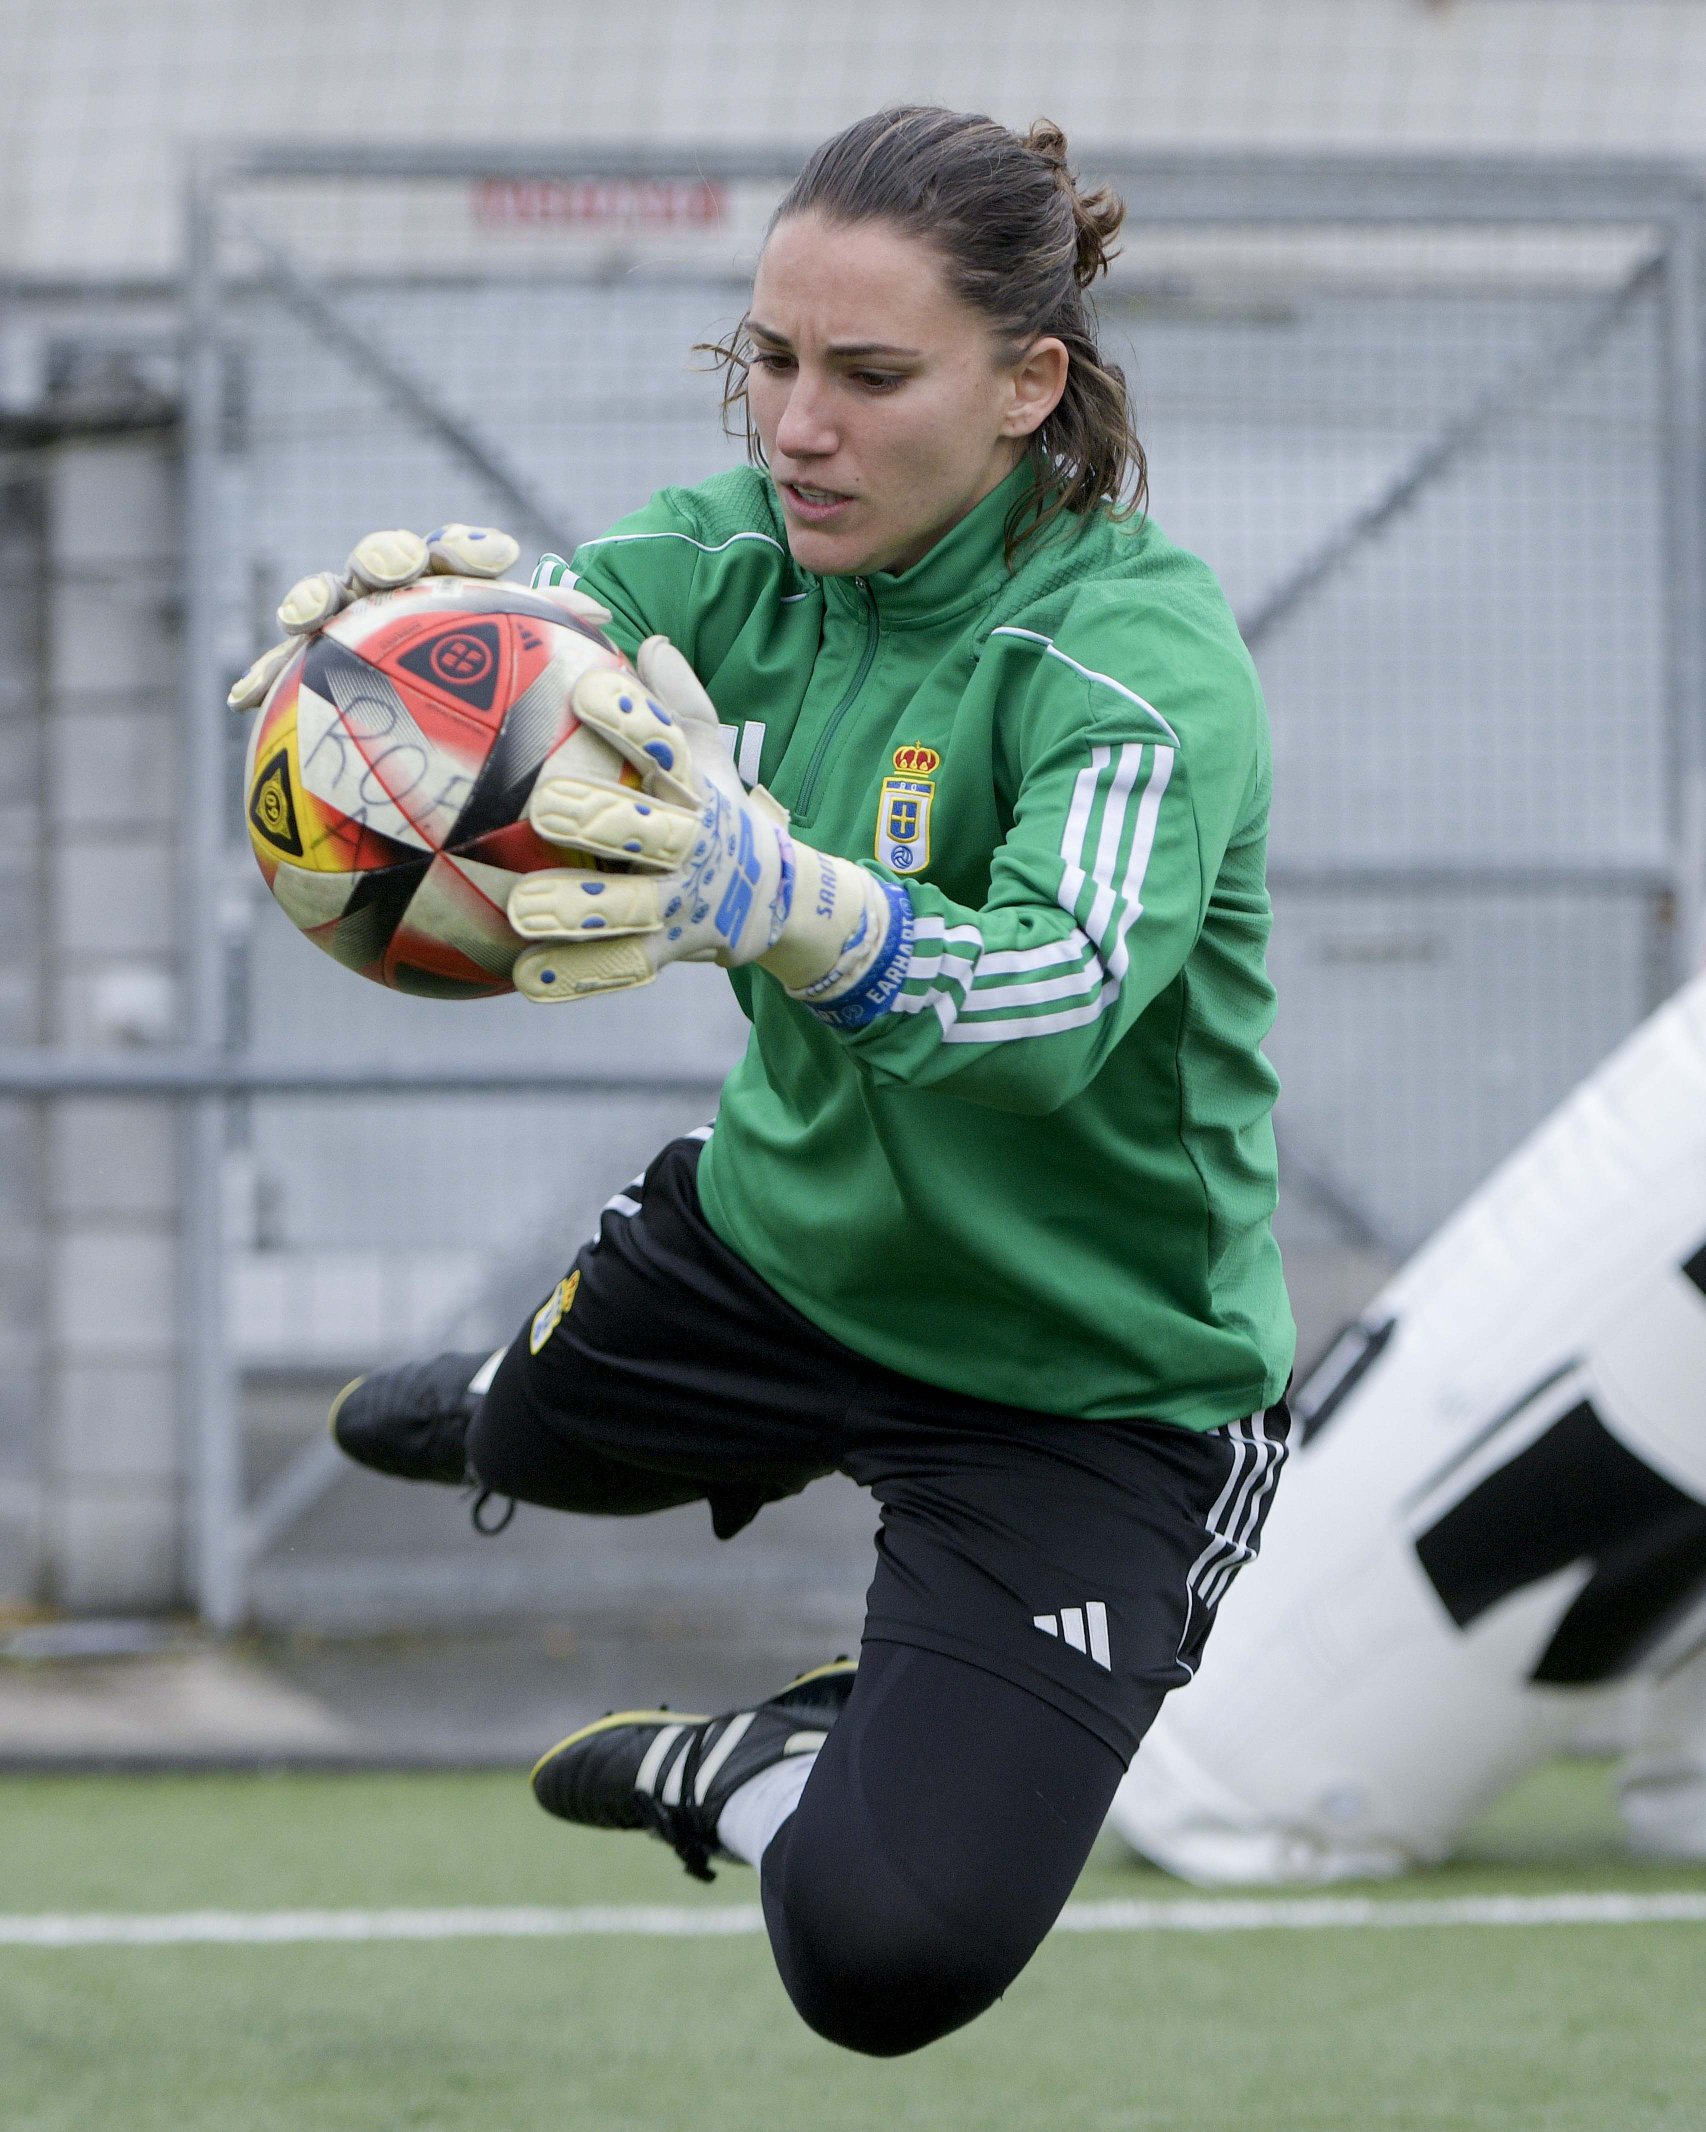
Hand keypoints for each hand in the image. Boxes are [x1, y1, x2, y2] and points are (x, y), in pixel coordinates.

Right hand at [226, 523, 610, 711]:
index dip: (472, 552)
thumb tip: (609, 625)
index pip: (459, 556)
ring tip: (308, 617)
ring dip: (314, 599)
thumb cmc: (492, 692)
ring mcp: (343, 625)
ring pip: (324, 601)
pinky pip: (279, 672)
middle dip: (386, 555)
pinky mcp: (303, 670)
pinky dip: (262, 678)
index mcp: (448, 587)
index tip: (502, 558)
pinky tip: (240, 700)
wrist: (437, 712)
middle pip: (383, 561)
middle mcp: (392, 595)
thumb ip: (555, 643)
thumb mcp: (530, 674)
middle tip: (397, 566)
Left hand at [506, 637, 908, 1019]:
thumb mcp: (709, 752)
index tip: (586, 690)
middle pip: (654, 832)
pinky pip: (622, 969)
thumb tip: (646, 638)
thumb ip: (677, 699)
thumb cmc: (715, 807)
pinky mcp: (667, 951)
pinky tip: (529, 981)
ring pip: (633, 908)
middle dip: (603, 820)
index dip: (632, 717)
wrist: (774, 899)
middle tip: (545, 809)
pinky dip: (580, 977)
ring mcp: (682, 903)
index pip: (668, 744)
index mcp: (696, 788)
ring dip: (581, 909)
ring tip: (523, 909)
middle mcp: (694, 845)